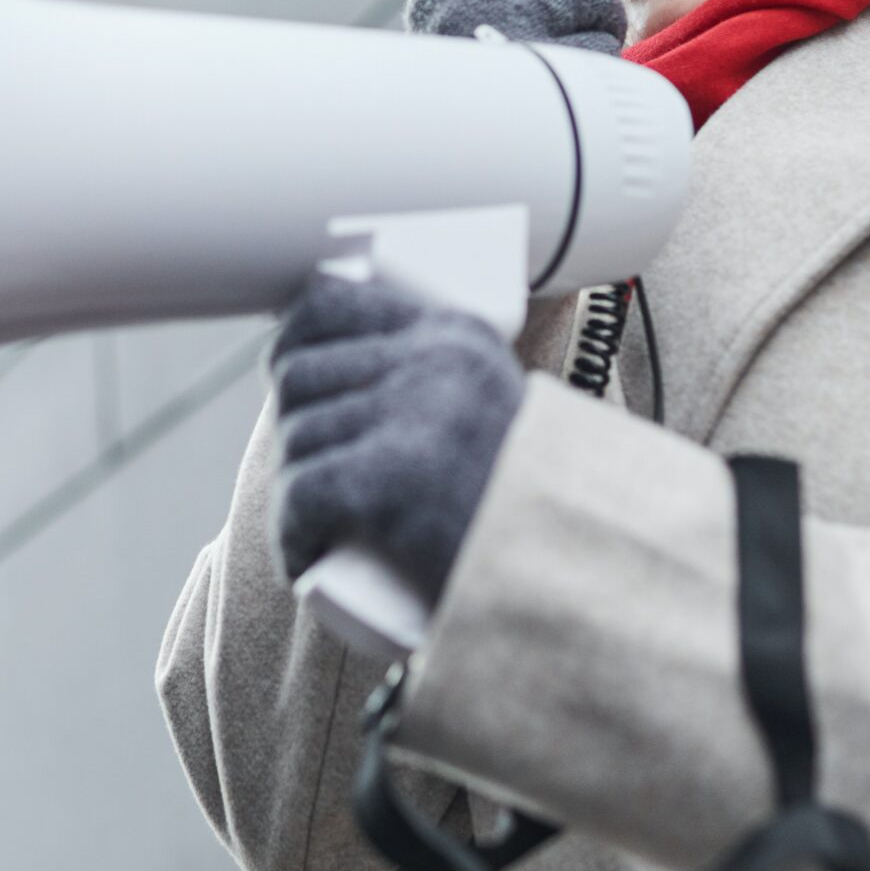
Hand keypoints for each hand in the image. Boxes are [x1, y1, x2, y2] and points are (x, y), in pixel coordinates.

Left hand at [269, 271, 526, 602]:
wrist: (576, 566)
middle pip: (300, 375)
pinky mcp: (393, 479)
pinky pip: (302, 492)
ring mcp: (414, 417)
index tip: (293, 381)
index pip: (328, 304)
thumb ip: (444, 379)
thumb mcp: (491, 407)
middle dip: (293, 428)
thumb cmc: (527, 502)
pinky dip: (292, 533)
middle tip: (313, 476)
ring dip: (294, 490)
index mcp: (453, 333)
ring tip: (323, 527)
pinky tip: (306, 555)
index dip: (292, 344)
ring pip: (299, 439)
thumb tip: (344, 364)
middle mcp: (434, 362)